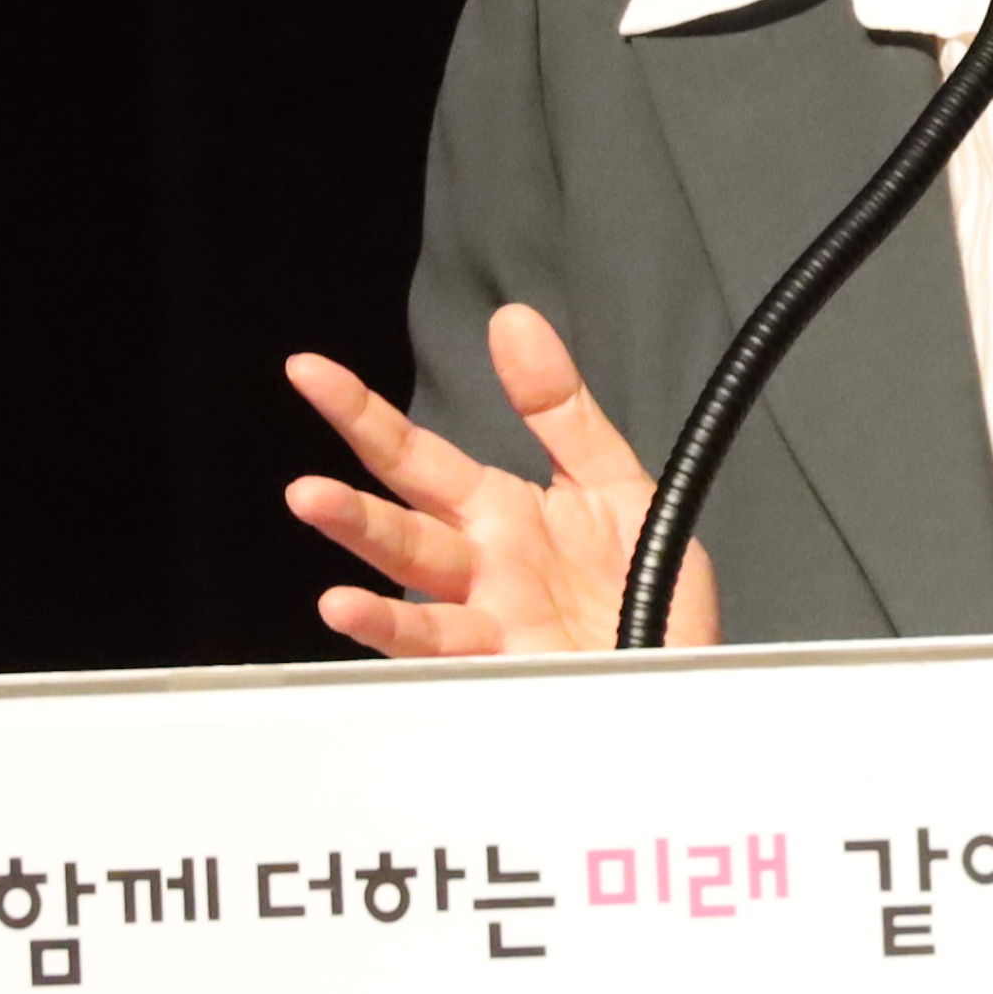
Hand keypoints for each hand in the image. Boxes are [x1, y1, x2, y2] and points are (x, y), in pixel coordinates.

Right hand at [285, 304, 715, 656]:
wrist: (688, 664)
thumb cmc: (645, 585)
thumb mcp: (610, 480)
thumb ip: (560, 408)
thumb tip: (513, 321)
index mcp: (496, 513)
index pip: (414, 456)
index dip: (362, 414)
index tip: (307, 372)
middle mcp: (480, 568)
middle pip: (400, 534)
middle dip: (350, 515)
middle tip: (304, 493)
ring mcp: (491, 623)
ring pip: (415, 600)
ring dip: (370, 598)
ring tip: (332, 583)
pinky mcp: (515, 672)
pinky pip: (455, 658)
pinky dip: (409, 641)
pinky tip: (364, 619)